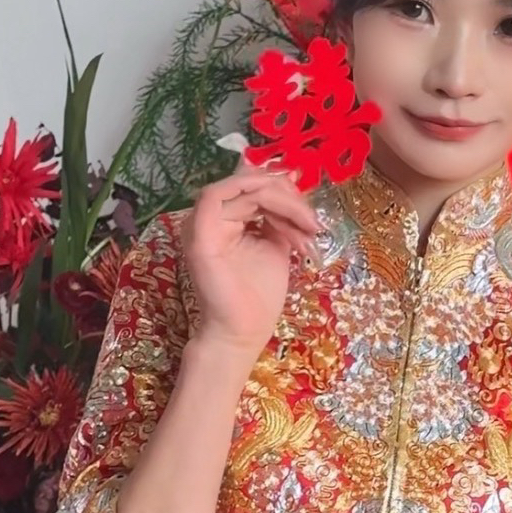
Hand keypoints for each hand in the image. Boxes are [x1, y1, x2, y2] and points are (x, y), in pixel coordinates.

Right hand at [180, 165, 319, 362]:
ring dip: (281, 200)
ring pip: (240, 185)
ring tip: (306, 225)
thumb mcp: (277, 245)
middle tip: (313, 221)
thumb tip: (292, 180)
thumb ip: (280, 216)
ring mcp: (200, 223)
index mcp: (225, 219)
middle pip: (249, 183)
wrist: (243, 331)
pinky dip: (256, 196)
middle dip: (288, 197)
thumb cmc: (258, 296)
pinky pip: (218, 195)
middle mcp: (209, 217)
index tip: (312, 216)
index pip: (253, 186)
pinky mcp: (198, 232)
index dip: (285, 192)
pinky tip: (284, 215)